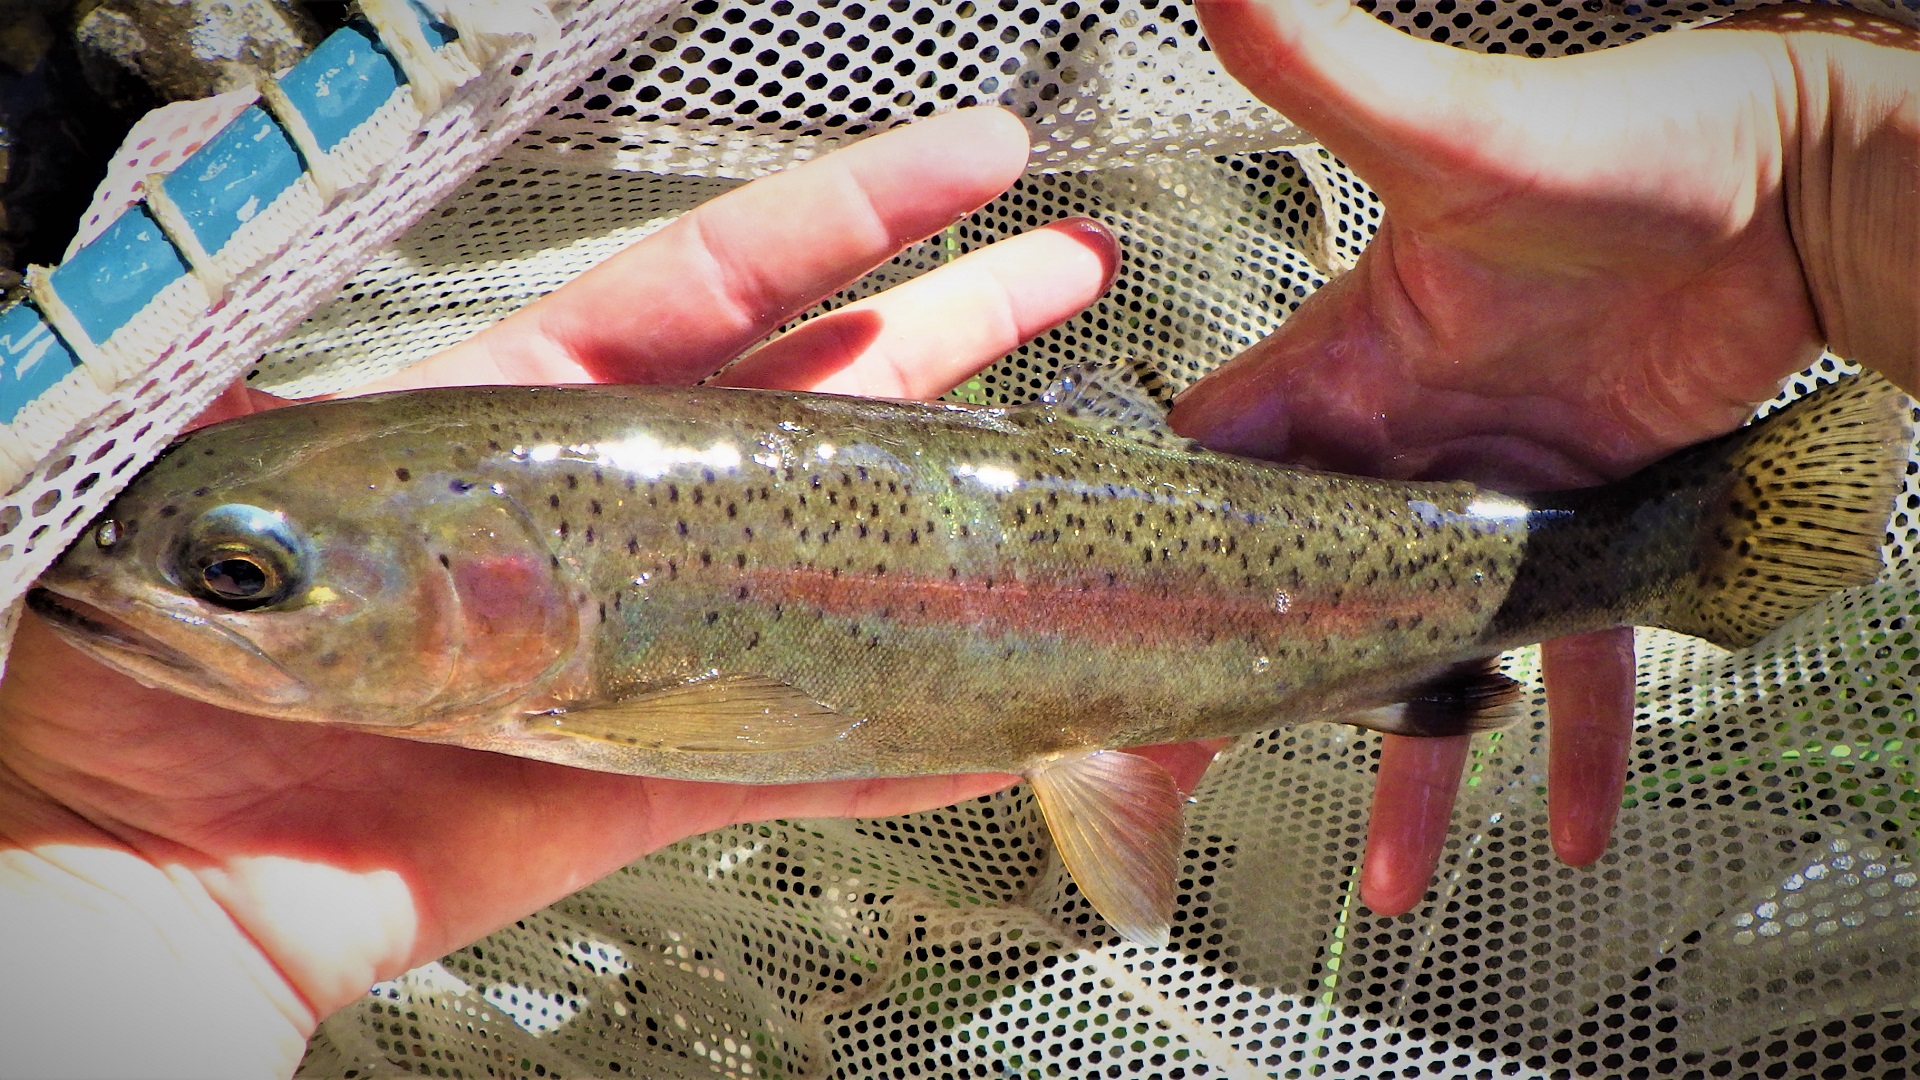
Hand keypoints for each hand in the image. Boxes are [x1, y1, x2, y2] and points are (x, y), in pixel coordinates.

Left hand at [0, 107, 1220, 1076]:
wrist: (148, 880)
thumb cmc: (145, 672)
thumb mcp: (220, 485)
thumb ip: (308, 397)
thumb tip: (372, 313)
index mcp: (514, 420)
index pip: (712, 290)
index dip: (845, 223)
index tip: (963, 165)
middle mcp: (606, 514)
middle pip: (815, 398)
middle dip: (953, 328)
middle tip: (1069, 275)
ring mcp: (653, 636)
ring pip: (841, 555)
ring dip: (968, 512)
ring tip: (1088, 465)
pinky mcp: (657, 766)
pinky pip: (809, 750)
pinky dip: (906, 741)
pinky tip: (1008, 713)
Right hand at [1172, 0, 1917, 912]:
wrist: (1791, 184)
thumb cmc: (1631, 146)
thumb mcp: (1467, 131)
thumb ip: (1339, 73)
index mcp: (1343, 371)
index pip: (1212, 471)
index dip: (1150, 557)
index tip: (1104, 649)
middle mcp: (1400, 450)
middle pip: (1303, 596)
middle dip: (1257, 699)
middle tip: (1196, 807)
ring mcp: (1491, 504)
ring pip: (1435, 659)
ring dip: (1416, 767)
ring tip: (1385, 881)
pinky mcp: (1586, 533)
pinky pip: (1572, 660)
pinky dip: (1568, 744)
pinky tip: (1562, 830)